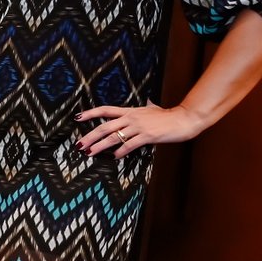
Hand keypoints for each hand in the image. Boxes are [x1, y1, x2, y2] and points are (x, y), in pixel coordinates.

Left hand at [77, 100, 199, 157]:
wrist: (184, 119)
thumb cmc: (168, 116)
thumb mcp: (152, 109)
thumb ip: (145, 108)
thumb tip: (147, 103)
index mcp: (130, 111)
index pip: (105, 110)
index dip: (91, 113)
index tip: (78, 118)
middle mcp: (131, 118)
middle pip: (105, 127)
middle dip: (90, 136)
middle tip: (79, 145)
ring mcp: (139, 127)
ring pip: (114, 137)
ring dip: (100, 146)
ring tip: (90, 153)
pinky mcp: (148, 136)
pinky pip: (130, 145)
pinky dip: (121, 152)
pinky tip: (115, 157)